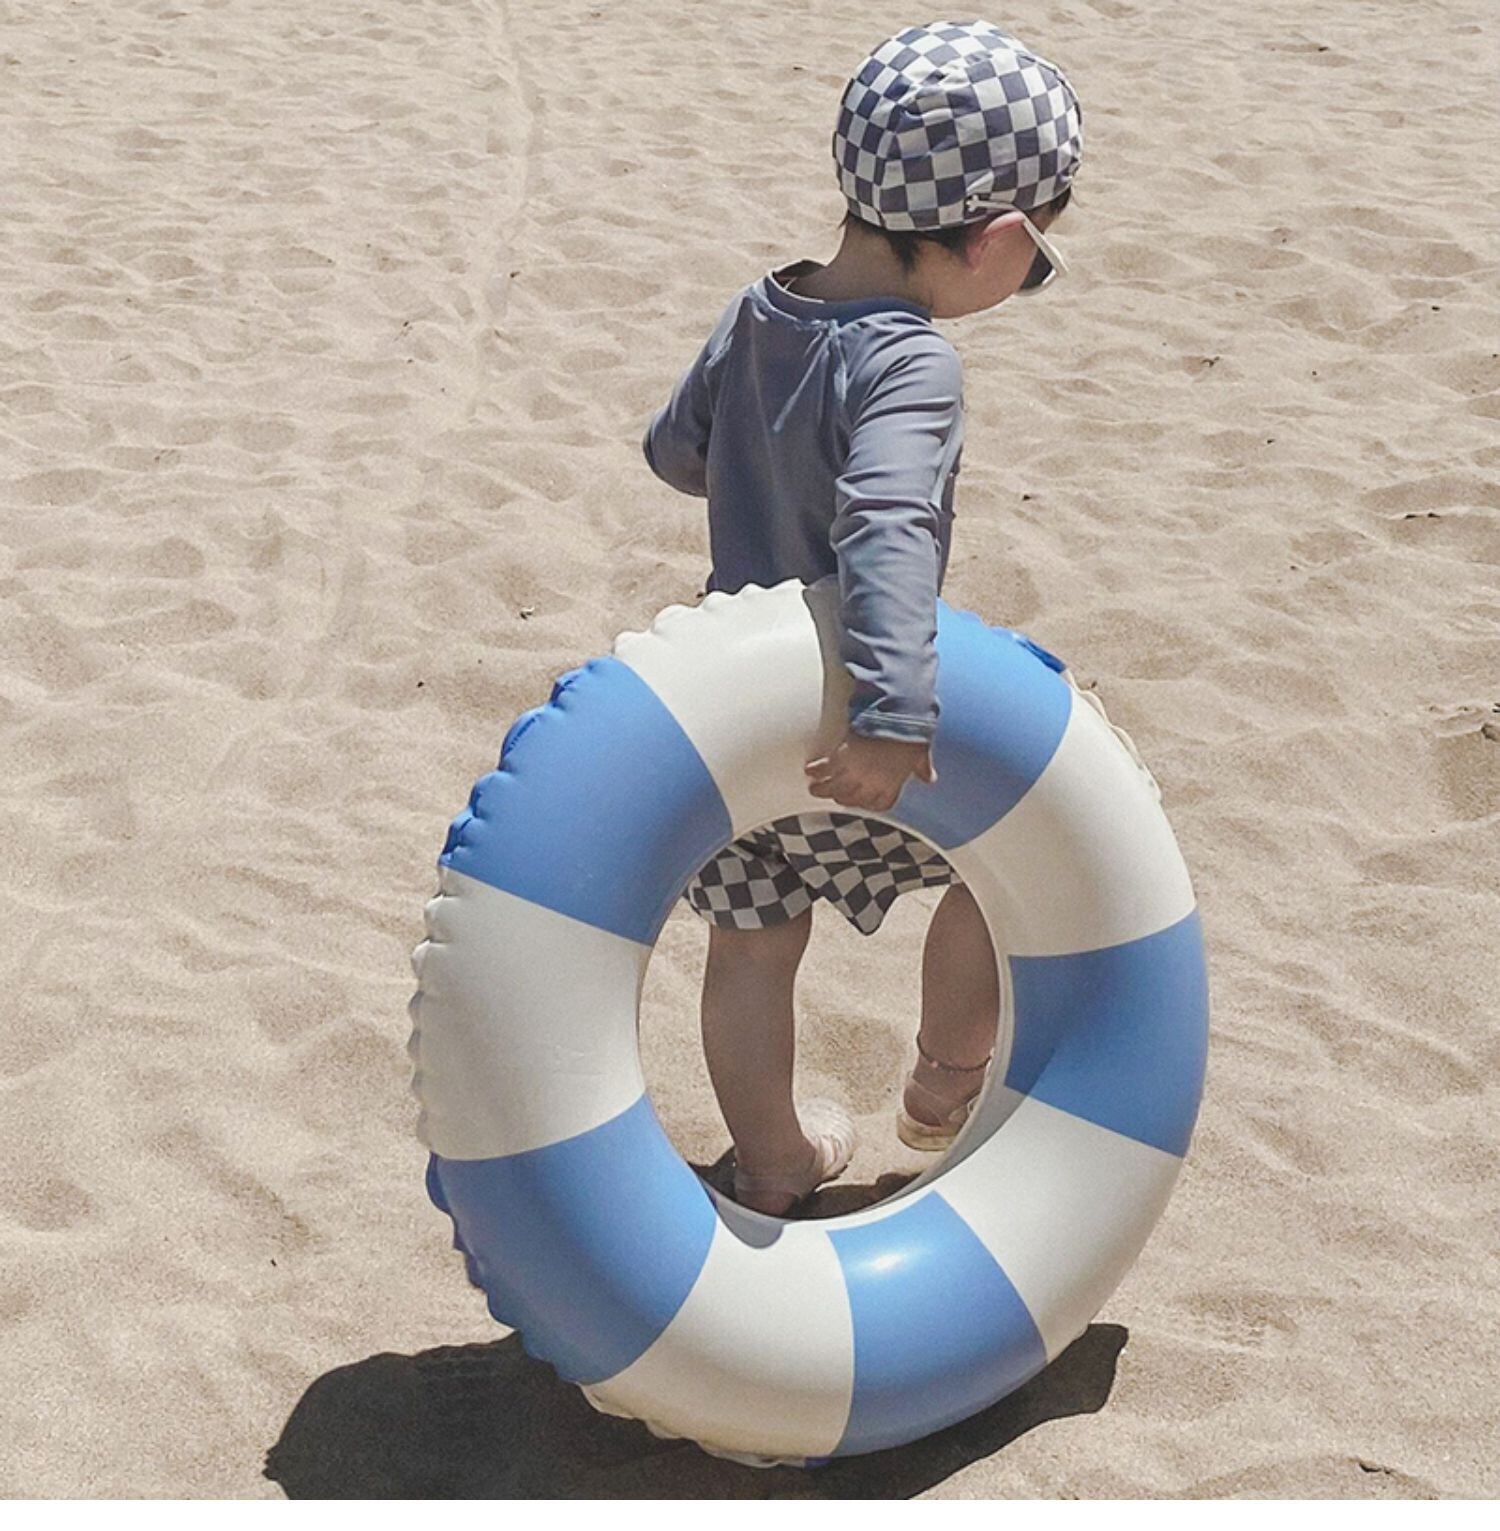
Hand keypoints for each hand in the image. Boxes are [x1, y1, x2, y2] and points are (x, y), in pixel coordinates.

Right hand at [804, 731, 937, 811]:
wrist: (898, 712)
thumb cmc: (911, 729)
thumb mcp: (920, 751)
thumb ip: (922, 767)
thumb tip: (929, 778)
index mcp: (893, 782)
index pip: (878, 804)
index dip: (868, 803)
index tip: (861, 800)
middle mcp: (872, 781)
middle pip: (851, 798)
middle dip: (842, 797)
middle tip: (834, 793)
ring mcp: (856, 770)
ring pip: (833, 788)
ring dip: (822, 789)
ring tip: (815, 787)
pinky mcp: (843, 755)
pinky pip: (825, 768)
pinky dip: (816, 770)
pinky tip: (810, 769)